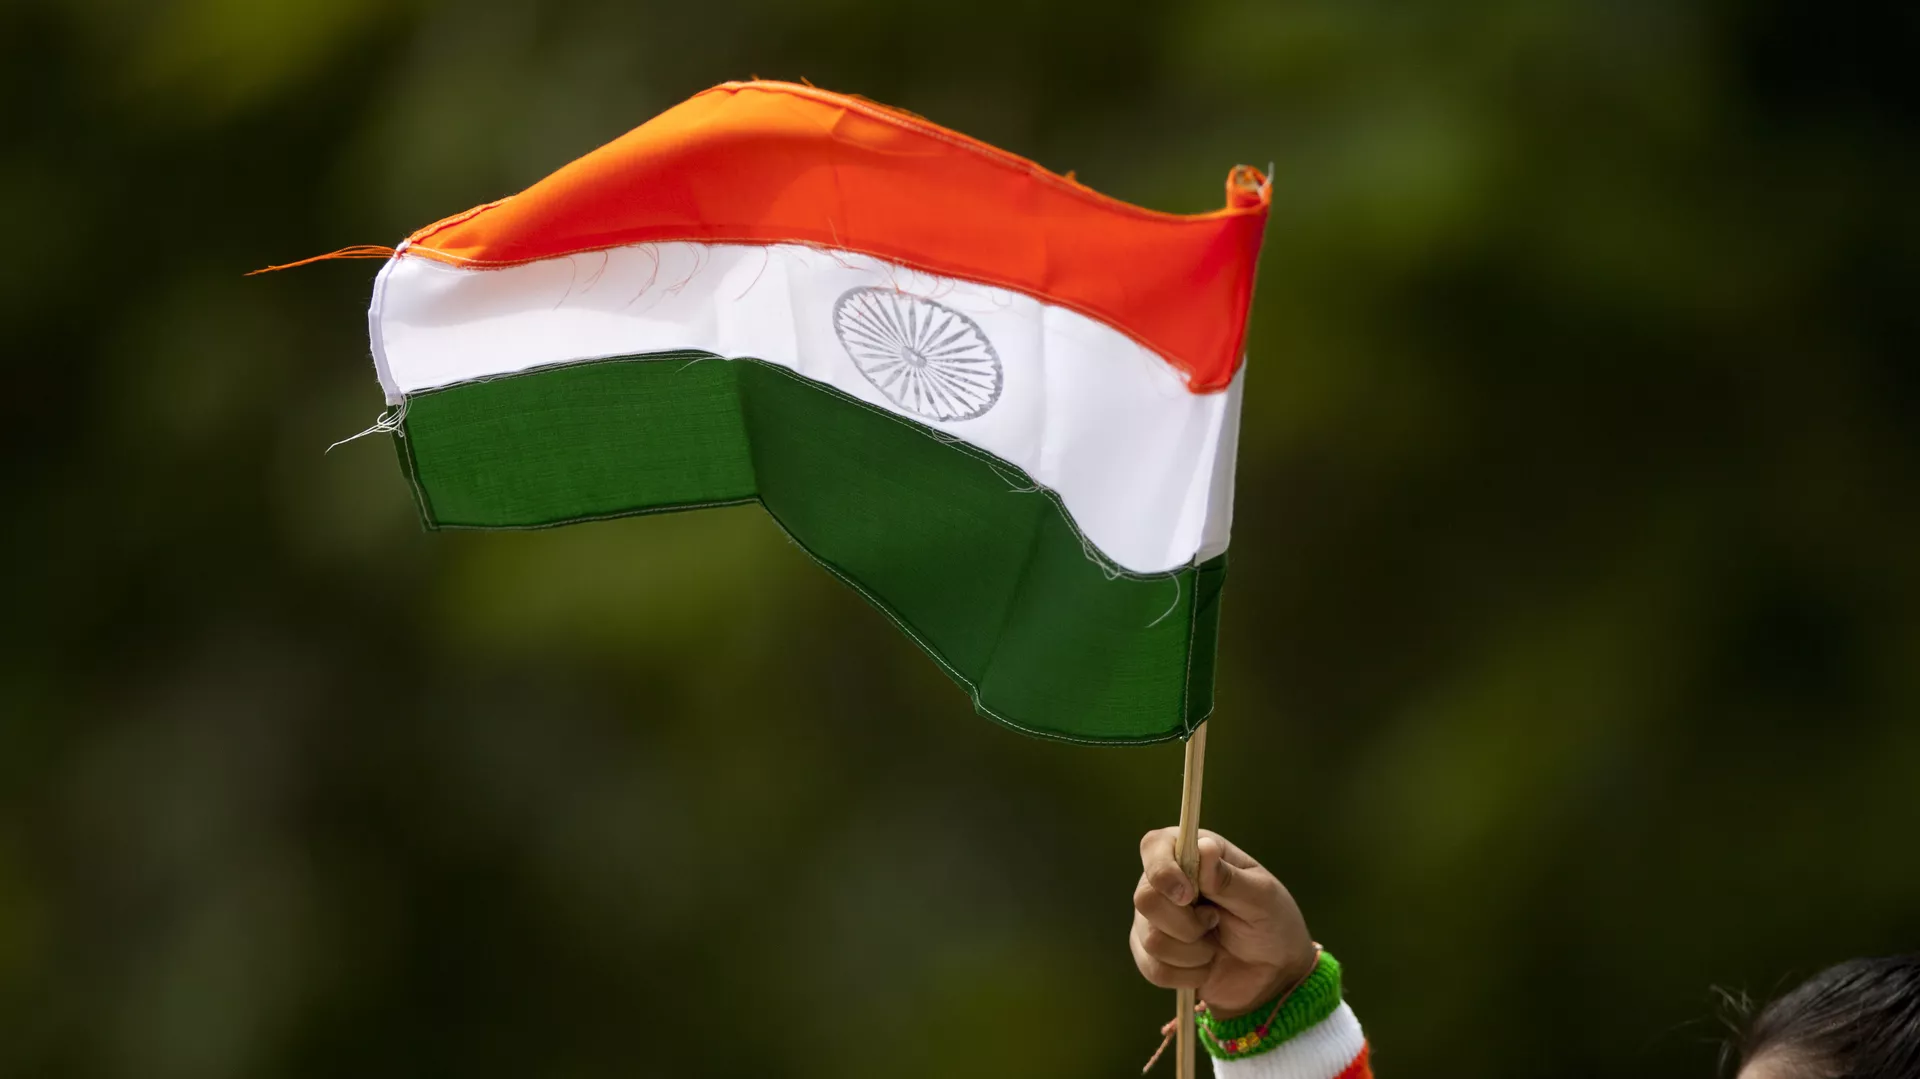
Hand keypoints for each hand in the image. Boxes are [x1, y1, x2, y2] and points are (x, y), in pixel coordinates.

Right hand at [1129, 827, 1317, 1017]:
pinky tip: (1205, 967)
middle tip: (1215, 922)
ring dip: (1192, 952)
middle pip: (1144, 898)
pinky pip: (1154, 969)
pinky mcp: (1152, 956)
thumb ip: (1229, 877)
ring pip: (1150, 939)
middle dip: (1186, 923)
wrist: (1275, 975)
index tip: (1189, 895)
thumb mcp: (1263, 898)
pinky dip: (1187, 975)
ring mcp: (1154, 921)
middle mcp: (1165, 883)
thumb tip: (1203, 848)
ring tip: (1214, 947)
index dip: (1162, 870)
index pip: (1153, 846)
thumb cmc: (1272, 924)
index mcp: (1192, 855)